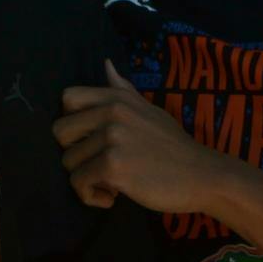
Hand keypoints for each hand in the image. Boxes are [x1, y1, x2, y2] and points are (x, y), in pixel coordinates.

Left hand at [54, 61, 229, 211]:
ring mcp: (112, 139)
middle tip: (98, 164)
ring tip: (112, 182)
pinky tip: (112, 197)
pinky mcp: (113, 167)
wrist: (202, 175)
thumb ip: (122, 89)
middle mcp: (112, 113)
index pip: (68, 98)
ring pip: (68, 162)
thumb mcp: (149, 109)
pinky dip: (91, 196)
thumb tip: (105, 64)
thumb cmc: (174, 145)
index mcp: (117, 98)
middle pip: (60, 132)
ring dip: (86, 178)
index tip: (90, 140)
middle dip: (74, 152)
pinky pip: (79, 183)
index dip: (72, 122)